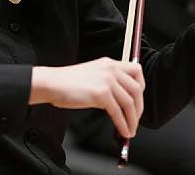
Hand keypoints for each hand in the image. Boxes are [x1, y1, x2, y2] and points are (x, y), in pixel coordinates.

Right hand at [30, 58, 144, 137]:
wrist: (53, 83)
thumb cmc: (69, 82)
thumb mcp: (94, 73)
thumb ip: (109, 80)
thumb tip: (122, 100)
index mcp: (111, 63)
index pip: (137, 70)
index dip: (141, 86)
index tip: (138, 99)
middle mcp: (112, 69)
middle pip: (136, 88)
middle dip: (139, 107)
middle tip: (136, 119)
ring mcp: (107, 81)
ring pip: (129, 102)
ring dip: (133, 119)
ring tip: (131, 130)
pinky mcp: (101, 94)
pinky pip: (117, 112)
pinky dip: (122, 124)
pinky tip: (122, 131)